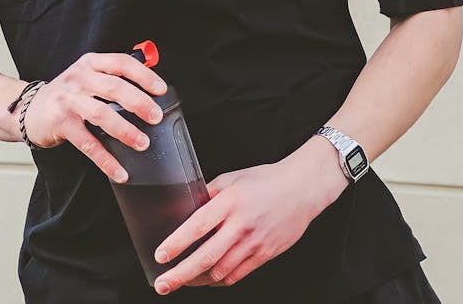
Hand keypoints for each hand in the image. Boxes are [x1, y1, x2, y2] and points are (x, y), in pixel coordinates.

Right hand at [20, 52, 167, 180]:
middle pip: (114, 88)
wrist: (28, 109)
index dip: (143, 75)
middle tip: (155, 117)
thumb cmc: (66, 94)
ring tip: (142, 143)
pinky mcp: (60, 123)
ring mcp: (68, 100)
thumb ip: (113, 78)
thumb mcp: (86, 76)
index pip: (121, 63)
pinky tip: (119, 171)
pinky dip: (105, 159)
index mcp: (90, 63)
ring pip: (101, 114)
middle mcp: (79, 78)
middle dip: (138, 103)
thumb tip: (148, 87)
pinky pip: (87, 143)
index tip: (160, 89)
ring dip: (125, 130)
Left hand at [151, 141, 349, 293]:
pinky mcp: (265, 254)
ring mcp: (254, 242)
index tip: (161, 254)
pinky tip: (209, 278)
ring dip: (197, 280)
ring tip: (182, 281)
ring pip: (220, 271)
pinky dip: (219, 280)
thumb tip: (187, 207)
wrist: (301, 189)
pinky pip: (237, 274)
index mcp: (230, 201)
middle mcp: (241, 224)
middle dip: (181, 274)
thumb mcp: (233, 178)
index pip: (198, 225)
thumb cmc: (266, 180)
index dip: (177, 243)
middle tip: (163, 283)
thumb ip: (210, 193)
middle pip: (206, 256)